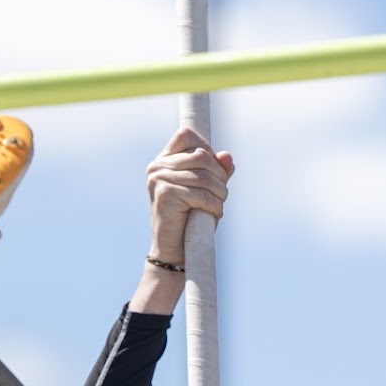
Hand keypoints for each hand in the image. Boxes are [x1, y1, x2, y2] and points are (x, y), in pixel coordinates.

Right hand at [146, 127, 234, 264]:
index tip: (215, 170)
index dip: (206, 147)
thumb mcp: (207, 190)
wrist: (174, 251)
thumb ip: (216, 171)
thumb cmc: (191, 220)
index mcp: (164, 160)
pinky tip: (214, 214)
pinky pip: (201, 194)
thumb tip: (227, 157)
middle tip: (222, 194)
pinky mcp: (165, 194)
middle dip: (220, 175)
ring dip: (220, 192)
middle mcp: (158, 166)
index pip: (186, 135)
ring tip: (219, 205)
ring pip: (203, 175)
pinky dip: (214, 205)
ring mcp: (159, 179)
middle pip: (201, 155)